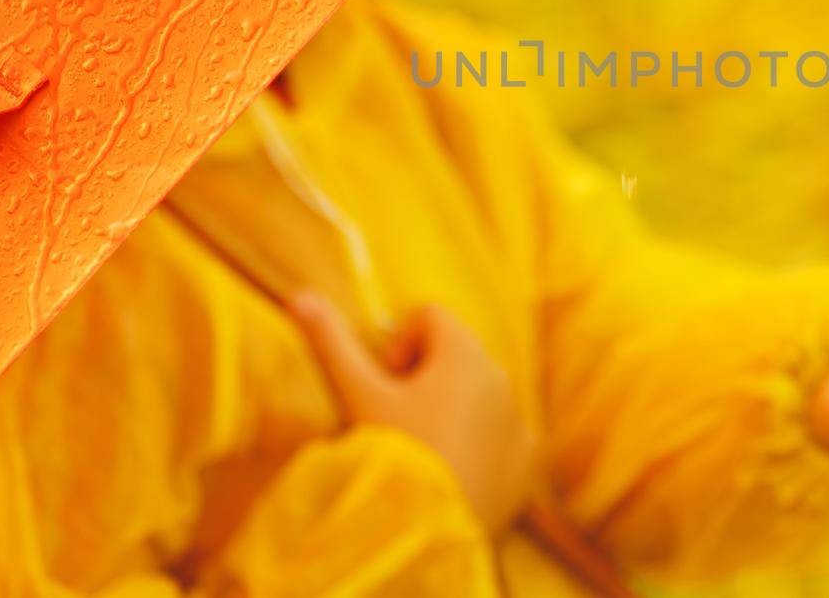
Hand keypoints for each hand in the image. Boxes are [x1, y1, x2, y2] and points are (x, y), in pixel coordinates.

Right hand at [290, 295, 535, 531]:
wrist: (427, 533)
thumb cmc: (392, 454)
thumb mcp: (358, 395)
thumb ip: (331, 342)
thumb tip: (299, 296)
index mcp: (464, 352)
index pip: (431, 316)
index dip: (401, 344)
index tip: (387, 383)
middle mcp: (500, 376)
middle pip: (456, 355)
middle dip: (426, 378)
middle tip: (398, 421)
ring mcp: (518, 419)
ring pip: (479, 396)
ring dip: (452, 410)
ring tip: (422, 452)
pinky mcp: (528, 459)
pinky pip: (503, 436)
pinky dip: (481, 446)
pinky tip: (454, 474)